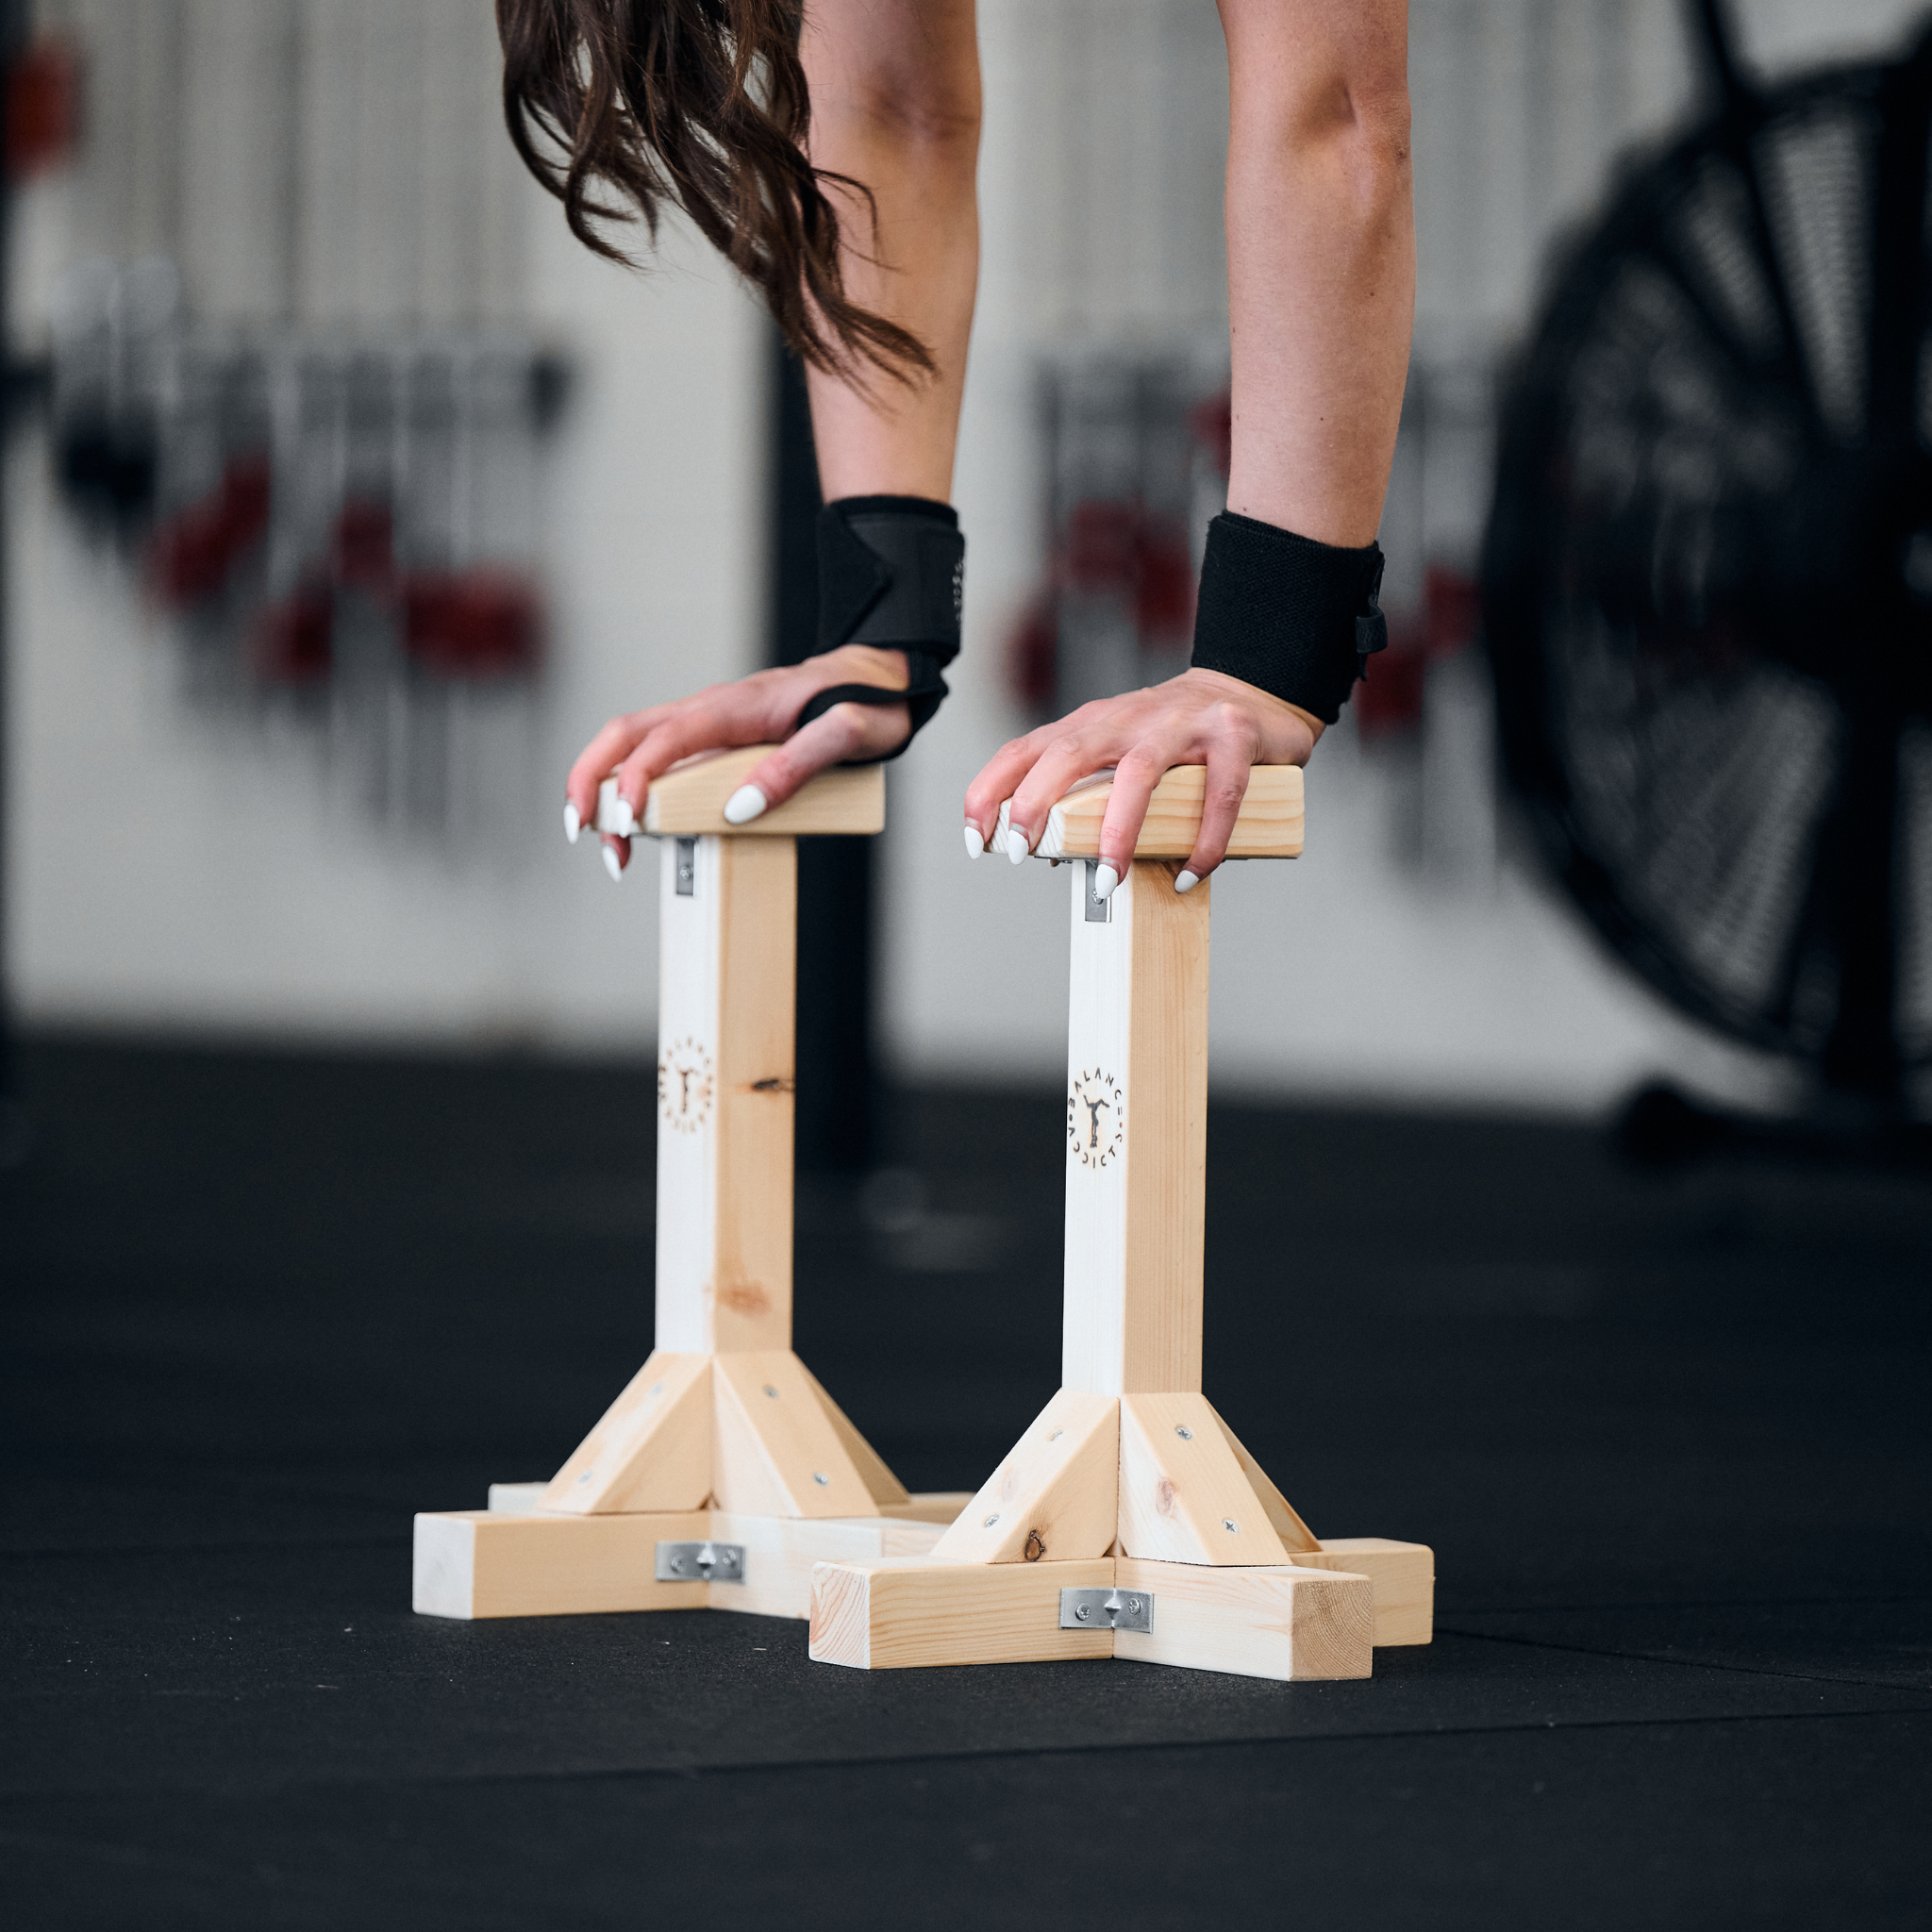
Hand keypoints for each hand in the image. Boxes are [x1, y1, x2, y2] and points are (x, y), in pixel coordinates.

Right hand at [566, 645, 909, 876]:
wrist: (878, 678)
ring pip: (631, 742)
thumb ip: (797, 767)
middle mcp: (711, 707)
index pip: (666, 739)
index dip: (635, 779)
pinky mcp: (711, 735)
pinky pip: (655, 754)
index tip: (626, 820)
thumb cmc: (868, 705)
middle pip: (626, 733)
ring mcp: (707, 719)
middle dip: (590, 780)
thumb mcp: (848, 737)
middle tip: (583, 832)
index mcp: (737, 707)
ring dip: (602, 785)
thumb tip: (739, 807)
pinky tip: (631, 821)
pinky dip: (627, 784)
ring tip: (604, 842)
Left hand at [962, 668, 1319, 892]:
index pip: (1022, 751)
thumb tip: (1052, 857)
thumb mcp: (1118, 754)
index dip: (989, 793)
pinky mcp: (1231, 735)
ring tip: (1107, 881)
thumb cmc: (1174, 736)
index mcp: (1090, 724)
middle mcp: (1127, 718)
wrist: (1248, 692)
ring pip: (1138, 774)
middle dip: (1033, 804)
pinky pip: (1217, 794)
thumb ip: (1085, 794)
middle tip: (1020, 854)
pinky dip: (1204, 840)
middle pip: (1066, 753)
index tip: (976, 841)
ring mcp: (1180, 723)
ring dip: (1116, 833)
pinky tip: (1192, 874)